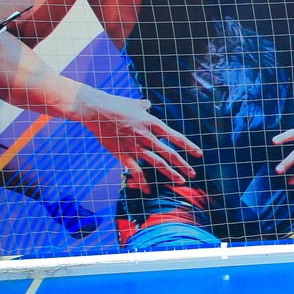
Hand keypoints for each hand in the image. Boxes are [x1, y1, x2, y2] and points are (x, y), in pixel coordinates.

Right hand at [73, 88, 201, 191]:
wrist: (95, 110)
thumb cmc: (115, 104)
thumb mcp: (134, 103)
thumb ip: (144, 105)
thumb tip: (148, 104)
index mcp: (152, 123)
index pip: (175, 137)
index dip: (188, 146)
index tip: (198, 154)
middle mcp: (146, 136)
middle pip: (169, 153)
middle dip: (183, 164)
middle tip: (192, 173)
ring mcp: (135, 146)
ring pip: (157, 162)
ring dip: (170, 173)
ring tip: (180, 181)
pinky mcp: (122, 154)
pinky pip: (135, 171)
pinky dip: (142, 182)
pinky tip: (148, 190)